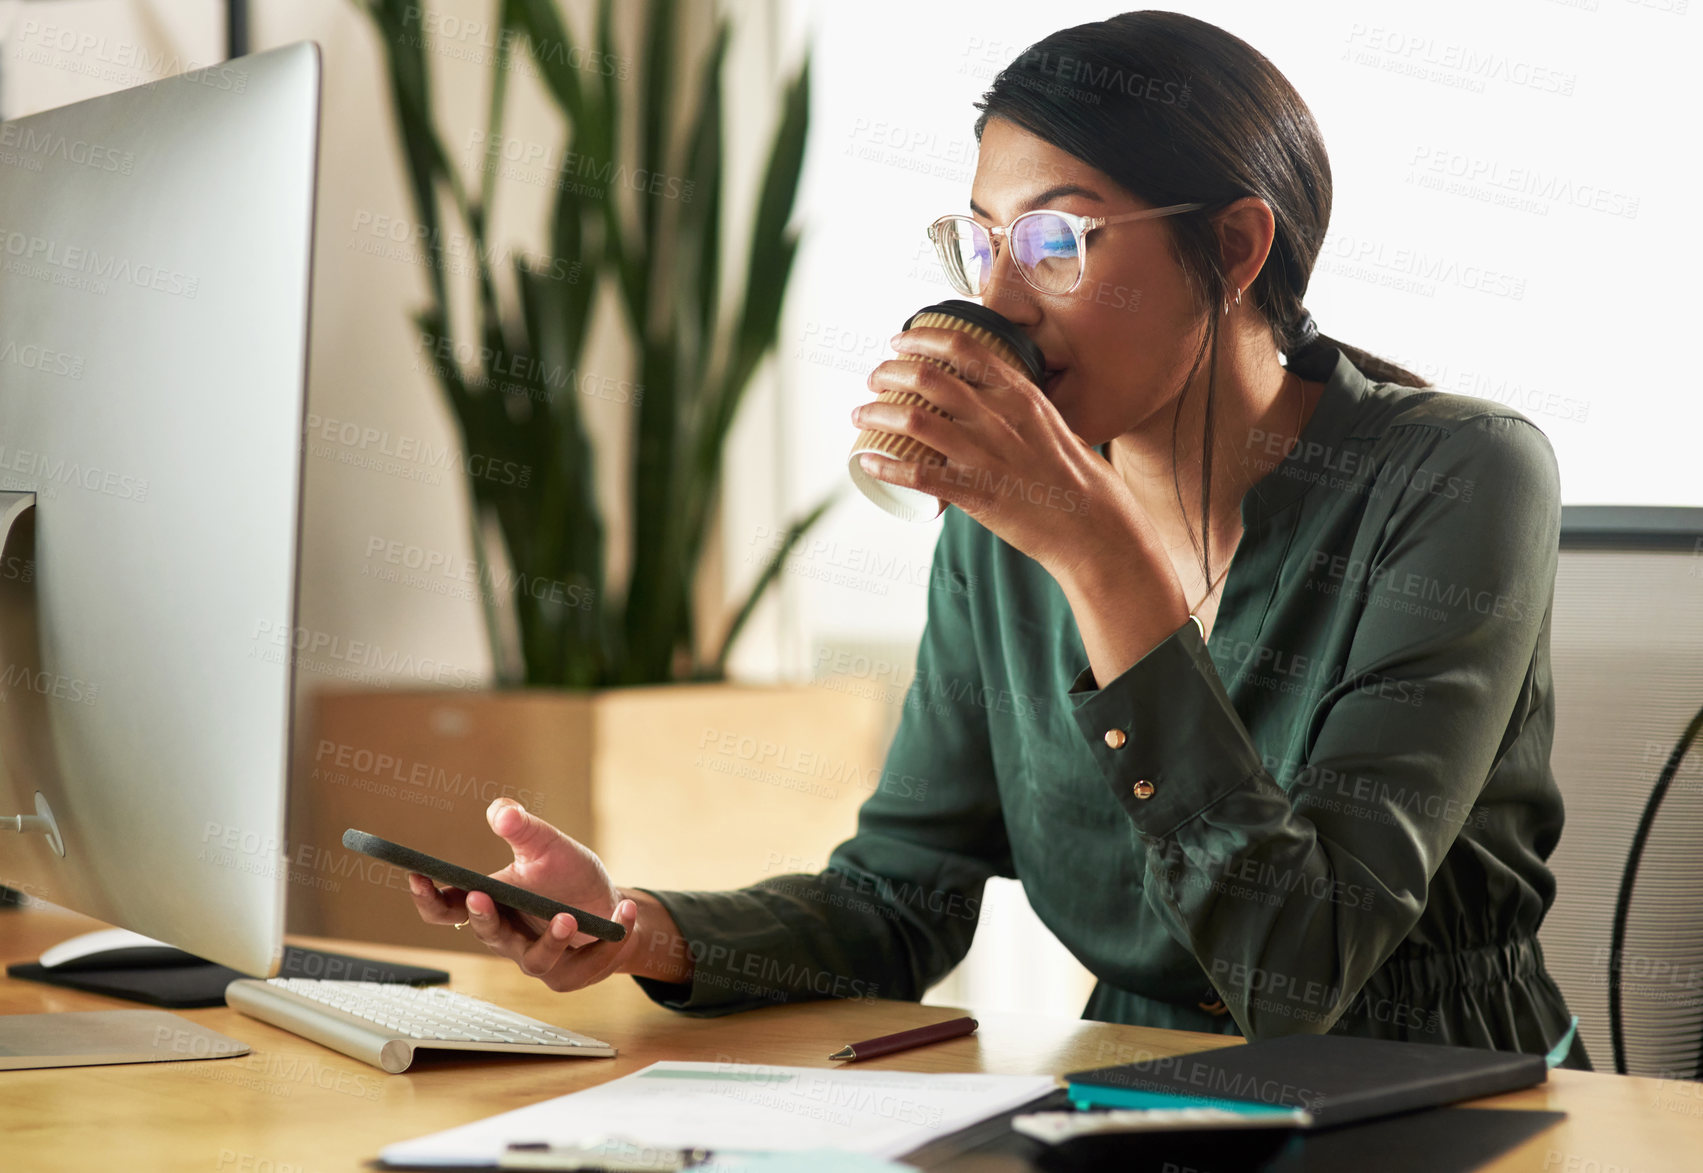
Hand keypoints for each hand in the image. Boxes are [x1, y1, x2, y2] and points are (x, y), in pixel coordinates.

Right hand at [408, 797, 640, 991]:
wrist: (609, 905)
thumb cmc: (569, 877)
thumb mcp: (548, 845)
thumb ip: (524, 829)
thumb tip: (502, 810)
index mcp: (492, 904)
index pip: (446, 908)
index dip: (428, 897)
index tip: (417, 874)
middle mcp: (508, 935)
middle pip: (484, 934)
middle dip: (480, 918)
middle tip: (479, 896)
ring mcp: (538, 958)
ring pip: (533, 958)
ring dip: (550, 939)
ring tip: (567, 916)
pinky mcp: (570, 973)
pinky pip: (586, 961)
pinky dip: (609, 935)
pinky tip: (623, 911)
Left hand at [853, 326, 1138, 580]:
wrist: (1092, 524)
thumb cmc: (1073, 476)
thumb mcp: (1051, 423)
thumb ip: (1019, 407)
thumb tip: (988, 397)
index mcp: (1019, 394)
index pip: (963, 347)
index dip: (922, 338)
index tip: (900, 340)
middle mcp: (999, 417)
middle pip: (928, 377)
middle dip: (889, 372)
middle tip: (874, 379)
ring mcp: (986, 455)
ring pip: (914, 420)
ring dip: (878, 413)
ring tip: (862, 415)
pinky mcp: (976, 493)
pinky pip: (919, 474)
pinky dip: (886, 465)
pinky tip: (867, 461)